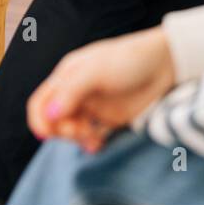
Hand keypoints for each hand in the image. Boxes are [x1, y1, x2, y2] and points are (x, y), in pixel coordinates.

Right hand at [26, 27, 176, 151]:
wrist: (164, 64)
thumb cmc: (128, 59)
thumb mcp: (95, 71)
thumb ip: (71, 91)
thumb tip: (50, 115)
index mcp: (67, 76)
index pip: (40, 102)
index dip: (39, 120)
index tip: (47, 135)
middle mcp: (75, 92)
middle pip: (54, 121)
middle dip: (62, 131)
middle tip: (80, 132)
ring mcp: (92, 107)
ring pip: (71, 130)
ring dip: (76, 139)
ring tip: (93, 139)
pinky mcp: (109, 119)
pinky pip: (91, 136)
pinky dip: (90, 143)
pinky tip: (97, 145)